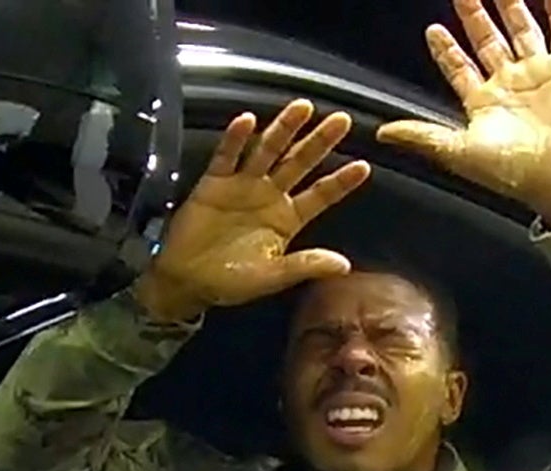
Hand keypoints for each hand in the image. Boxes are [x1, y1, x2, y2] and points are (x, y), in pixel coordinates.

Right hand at [132, 100, 372, 320]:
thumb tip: (344, 265)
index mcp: (288, 218)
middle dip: (319, 142)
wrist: (186, 281)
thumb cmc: (230, 282)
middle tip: (341, 120)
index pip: (321, 195)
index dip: (340, 181)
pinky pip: (226, 156)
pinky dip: (235, 139)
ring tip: (302, 108)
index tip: (364, 166)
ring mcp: (242, 185)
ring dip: (283, 129)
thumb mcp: (272, 277)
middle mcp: (269, 196)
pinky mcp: (214, 182)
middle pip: (299, 163)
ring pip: (267, 151)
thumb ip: (305, 265)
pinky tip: (247, 121)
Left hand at [378, 0, 550, 226]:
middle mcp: (511, 86)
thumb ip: (422, 136)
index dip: (446, 50)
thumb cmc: (517, 170)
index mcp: (485, 106)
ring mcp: (539, 75)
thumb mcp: (458, 152)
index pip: (459, 69)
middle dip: (473, 16)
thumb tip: (382, 133)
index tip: (432, 29)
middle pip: (487, 41)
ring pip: (521, 29)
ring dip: (510, 5)